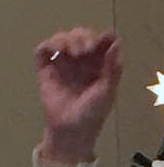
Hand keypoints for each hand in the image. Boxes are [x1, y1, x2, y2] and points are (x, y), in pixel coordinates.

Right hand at [34, 27, 122, 163]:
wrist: (72, 130)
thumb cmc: (93, 113)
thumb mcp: (108, 91)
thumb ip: (113, 68)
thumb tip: (116, 42)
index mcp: (98, 66)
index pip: (100, 43)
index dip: (103, 37)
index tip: (106, 38)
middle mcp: (80, 62)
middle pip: (80, 36)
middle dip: (83, 37)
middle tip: (87, 49)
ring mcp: (62, 65)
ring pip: (62, 39)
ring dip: (68, 39)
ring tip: (74, 52)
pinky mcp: (46, 70)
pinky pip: (43, 51)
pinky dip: (49, 45)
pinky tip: (58, 51)